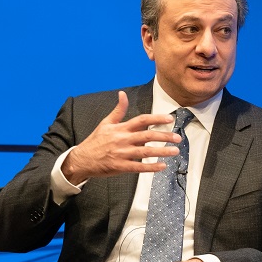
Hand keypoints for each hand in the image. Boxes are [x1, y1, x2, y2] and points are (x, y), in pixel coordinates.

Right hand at [61, 91, 181, 184]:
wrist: (83, 159)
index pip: (142, 120)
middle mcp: (123, 140)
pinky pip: (139, 167)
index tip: (169, 118)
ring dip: (162, 152)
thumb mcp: (106, 123)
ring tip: (175, 151)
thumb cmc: (96, 141)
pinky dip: (151, 167)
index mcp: (120, 128)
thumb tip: (122, 94)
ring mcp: (122, 154)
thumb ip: (118, 110)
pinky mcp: (121, 166)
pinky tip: (162, 166)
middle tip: (178, 137)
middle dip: (164, 136)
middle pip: (147, 136)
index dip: (156, 119)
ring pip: (146, 152)